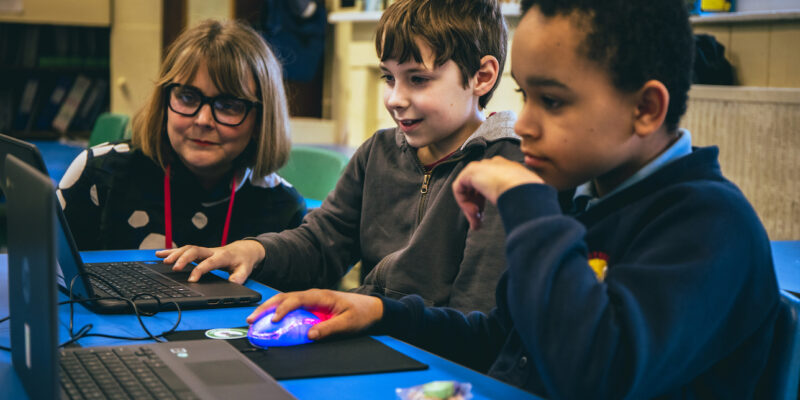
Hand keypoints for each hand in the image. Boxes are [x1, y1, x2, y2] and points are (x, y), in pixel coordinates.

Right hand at [156, 239, 265, 283]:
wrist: (245, 250)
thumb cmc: (243, 261)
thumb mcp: (245, 270)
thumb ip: (239, 278)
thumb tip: (232, 285)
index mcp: (222, 256)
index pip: (209, 262)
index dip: (200, 270)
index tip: (192, 280)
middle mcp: (211, 251)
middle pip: (195, 251)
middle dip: (183, 258)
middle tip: (173, 268)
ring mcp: (205, 250)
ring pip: (187, 248)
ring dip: (174, 253)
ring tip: (162, 260)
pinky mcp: (200, 252)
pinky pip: (184, 250)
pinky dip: (171, 251)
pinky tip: (159, 254)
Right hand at [247, 289, 383, 339]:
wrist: (372, 308)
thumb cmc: (361, 313)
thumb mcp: (348, 322)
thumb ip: (329, 328)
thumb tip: (310, 334)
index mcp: (321, 295)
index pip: (296, 299)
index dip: (282, 308)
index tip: (272, 319)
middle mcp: (313, 295)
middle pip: (285, 297)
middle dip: (267, 307)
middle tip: (252, 318)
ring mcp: (311, 299)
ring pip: (285, 300)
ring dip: (269, 308)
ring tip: (254, 319)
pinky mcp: (311, 306)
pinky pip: (291, 307)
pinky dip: (278, 311)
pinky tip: (269, 320)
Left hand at [452, 156, 543, 229]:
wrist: (523, 188)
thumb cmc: (530, 194)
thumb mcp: (525, 196)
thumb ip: (516, 199)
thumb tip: (519, 210)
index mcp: (508, 168)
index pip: (492, 182)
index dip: (487, 200)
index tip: (488, 215)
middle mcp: (494, 165)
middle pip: (477, 185)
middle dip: (477, 205)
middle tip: (480, 221)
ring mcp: (481, 167)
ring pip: (468, 188)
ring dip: (470, 207)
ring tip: (476, 221)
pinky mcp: (470, 172)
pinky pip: (459, 188)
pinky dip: (463, 203)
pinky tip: (474, 213)